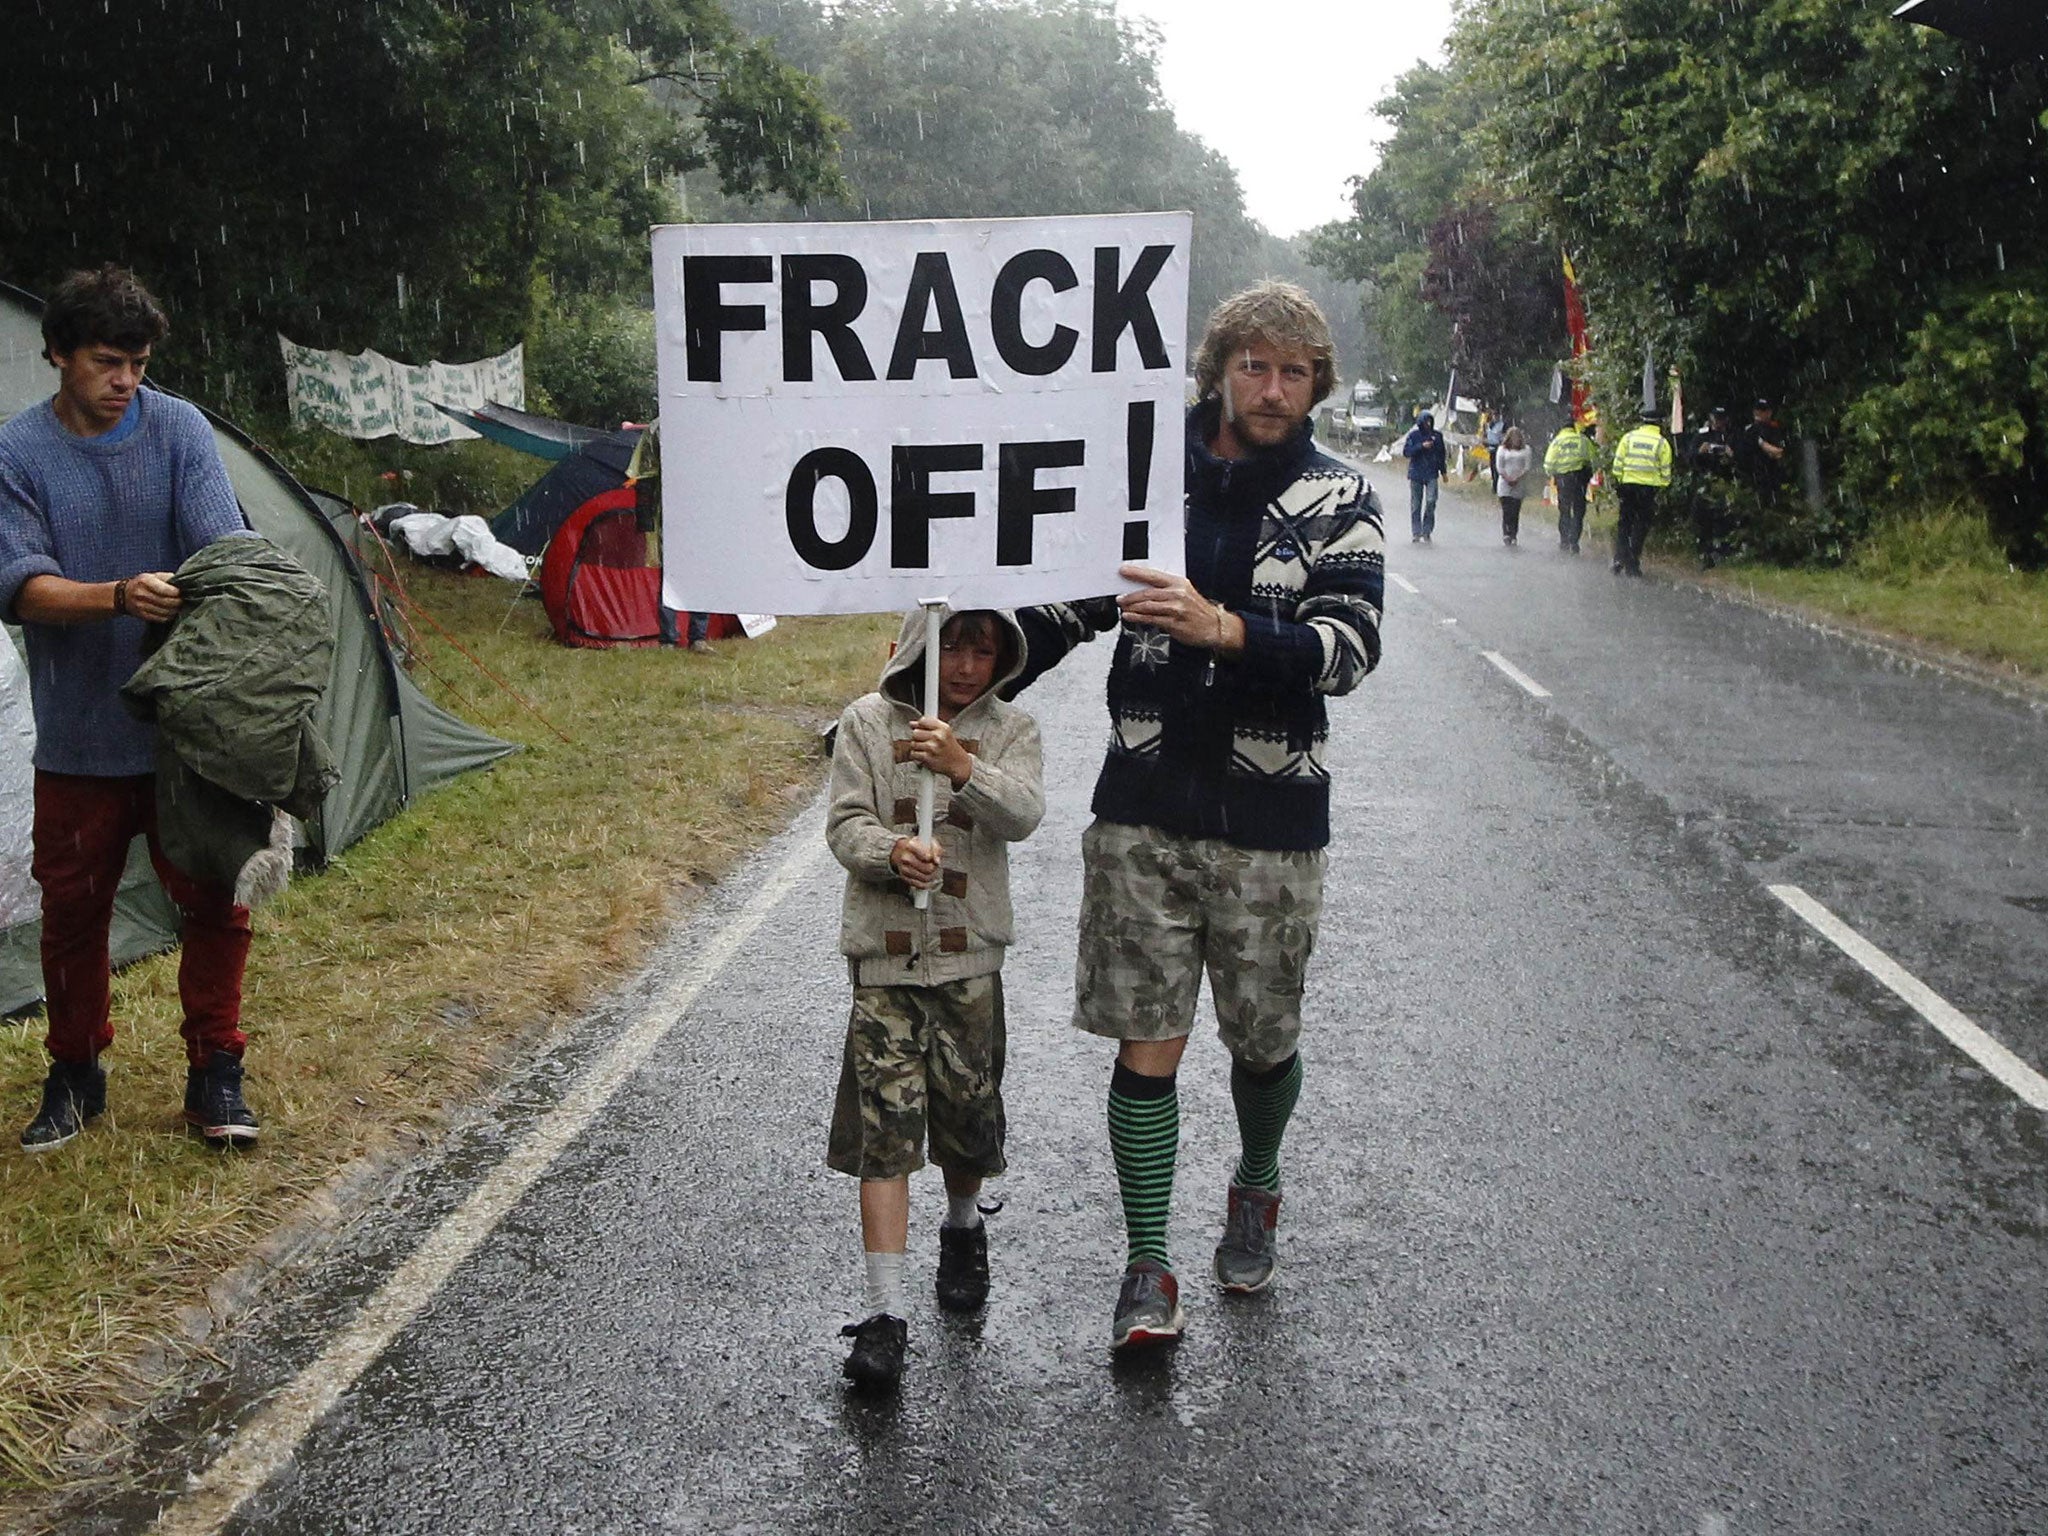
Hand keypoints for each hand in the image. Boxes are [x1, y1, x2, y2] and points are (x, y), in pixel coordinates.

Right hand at [124, 572, 181, 622]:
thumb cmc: (143, 583)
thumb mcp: (153, 576)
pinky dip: (169, 616)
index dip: (177, 593)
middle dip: (179, 602)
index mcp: (146, 581)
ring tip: (179, 606)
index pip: (165, 590)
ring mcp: (141, 606)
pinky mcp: (142, 615)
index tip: (182, 592)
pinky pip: (161, 618)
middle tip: (184, 600)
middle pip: (167, 602)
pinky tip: (172, 612)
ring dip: (176, 610)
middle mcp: (142, 594)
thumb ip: (167, 578)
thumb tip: (183, 583)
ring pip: (165, 611)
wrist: (123, 594)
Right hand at [890, 835, 942, 890]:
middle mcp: (905, 857)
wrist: (900, 851)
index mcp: (911, 846)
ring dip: (931, 876)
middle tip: (934, 865)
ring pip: (925, 878)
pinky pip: (919, 885)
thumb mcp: (928, 841)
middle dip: (934, 868)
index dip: (933, 859)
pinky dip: (926, 883)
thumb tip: (937, 861)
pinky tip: (927, 878)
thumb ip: (936, 849)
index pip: (927, 857)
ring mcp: (903, 868)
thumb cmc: (917, 845)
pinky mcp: (904, 877)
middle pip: (928, 869)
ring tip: (930, 870)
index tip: (932, 857)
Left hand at [907, 715, 972, 786]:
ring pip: (913, 743)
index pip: (923, 721)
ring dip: (917, 747)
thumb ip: (929, 725)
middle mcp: (938, 736)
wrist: (958, 763)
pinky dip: (917, 756)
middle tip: (925, 741)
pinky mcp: (927, 758)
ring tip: (926, 749)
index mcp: (943, 728)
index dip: (919, 725)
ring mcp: (932, 747)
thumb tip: (912, 724)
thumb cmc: (949, 747)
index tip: (921, 729)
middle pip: (915, 732)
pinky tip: (924, 755)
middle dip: (917, 737)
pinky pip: (913, 754)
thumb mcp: (944, 732)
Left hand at [1115, 564, 1240, 652]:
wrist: (1214, 626)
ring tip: (1123, 607)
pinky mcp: (1174, 623)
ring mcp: (1176, 609)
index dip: (1137, 573)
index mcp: (1179, 583)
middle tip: (1120, 597)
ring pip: (1148, 606)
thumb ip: (1166, 590)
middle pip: (1148, 592)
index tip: (1123, 571)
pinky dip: (1138, 618)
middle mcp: (1177, 594)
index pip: (1154, 575)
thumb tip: (1143, 590)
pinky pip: (1151, 619)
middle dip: (1130, 595)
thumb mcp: (1184, 593)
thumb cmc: (1197, 610)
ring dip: (1132, 607)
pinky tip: (1130, 617)